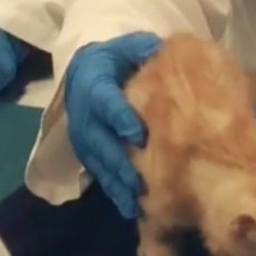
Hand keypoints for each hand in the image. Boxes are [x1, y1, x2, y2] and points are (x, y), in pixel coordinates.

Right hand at [66, 32, 163, 219]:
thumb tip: (170, 54)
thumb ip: (147, 50)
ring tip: (140, 202)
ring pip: (100, 164)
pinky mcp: (89, 155)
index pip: (106, 102)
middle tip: (143, 181)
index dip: (121, 118)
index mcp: (94, 83)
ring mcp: (85, 138)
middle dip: (121, 163)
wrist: (87, 72)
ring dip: (119, 184)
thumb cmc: (118, 58)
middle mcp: (85, 114)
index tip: (140, 135)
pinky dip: (116, 192)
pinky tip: (134, 208)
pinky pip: (101, 176)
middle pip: (100, 142)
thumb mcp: (130, 46)